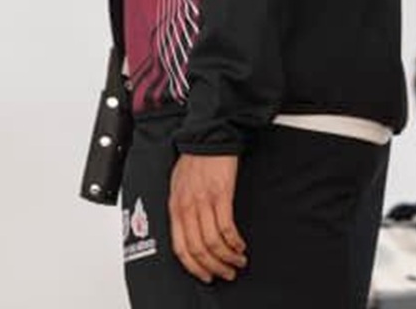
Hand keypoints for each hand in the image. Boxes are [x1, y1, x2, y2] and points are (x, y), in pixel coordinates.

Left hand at [168, 153, 245, 282]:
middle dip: (214, 266)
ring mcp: (203, 202)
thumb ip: (181, 211)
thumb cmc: (193, 163)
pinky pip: (227, 227)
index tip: (205, 276)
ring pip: (213, 242)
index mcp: (174, 207)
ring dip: (228, 257)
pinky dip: (235, 241)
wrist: (207, 140)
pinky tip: (241, 245)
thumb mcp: (178, 188)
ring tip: (238, 261)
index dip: (193, 266)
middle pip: (197, 248)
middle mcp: (186, 207)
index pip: (179, 246)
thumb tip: (187, 234)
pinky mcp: (221, 196)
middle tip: (227, 273)